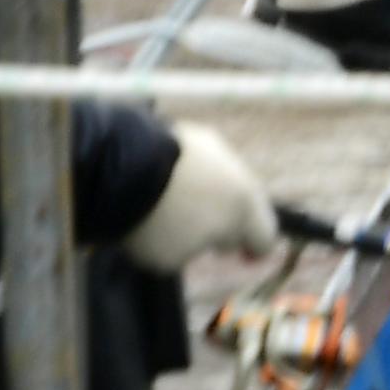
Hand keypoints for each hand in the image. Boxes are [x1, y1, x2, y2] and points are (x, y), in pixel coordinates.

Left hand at [121, 124, 277, 272]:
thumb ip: (200, 248)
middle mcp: (241, 174)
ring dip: (212, 191)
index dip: (254, 250)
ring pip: (225, 176)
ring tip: (180, 202)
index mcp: (244, 210)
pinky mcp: (192, 131)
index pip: (265, 235)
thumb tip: (203, 235)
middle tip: (210, 232)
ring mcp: (217, 148)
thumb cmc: (154, 223)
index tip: (241, 258)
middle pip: (249, 201)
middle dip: (234, 218)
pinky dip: (191, 172)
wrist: (123, 167)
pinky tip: (167, 180)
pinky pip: (201, 159)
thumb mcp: (174, 258)